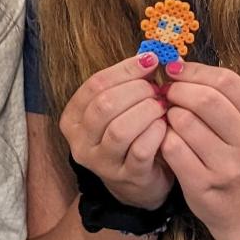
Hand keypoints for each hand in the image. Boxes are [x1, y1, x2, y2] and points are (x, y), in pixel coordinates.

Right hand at [59, 54, 172, 210]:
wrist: (138, 183)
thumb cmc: (130, 136)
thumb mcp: (120, 108)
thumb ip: (128, 83)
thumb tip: (151, 56)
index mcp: (74, 117)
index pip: (95, 85)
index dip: (125, 70)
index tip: (151, 60)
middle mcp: (80, 141)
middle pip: (104, 105)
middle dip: (136, 91)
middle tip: (157, 89)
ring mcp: (101, 163)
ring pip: (120, 129)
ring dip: (146, 112)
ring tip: (162, 107)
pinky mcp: (126, 177)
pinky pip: (141, 150)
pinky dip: (156, 133)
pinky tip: (165, 127)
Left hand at [159, 63, 239, 239]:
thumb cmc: (238, 157)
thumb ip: (220, 96)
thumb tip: (178, 66)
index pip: (227, 81)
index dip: (195, 71)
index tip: (176, 70)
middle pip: (205, 99)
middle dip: (179, 90)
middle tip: (168, 93)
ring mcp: (228, 166)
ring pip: (184, 122)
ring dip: (169, 115)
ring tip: (170, 119)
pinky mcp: (203, 184)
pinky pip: (172, 147)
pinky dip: (164, 138)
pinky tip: (167, 140)